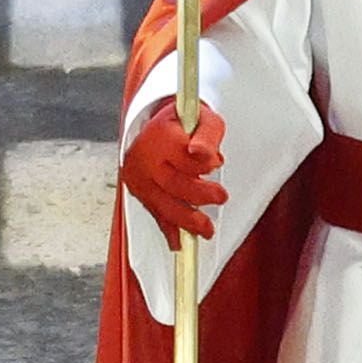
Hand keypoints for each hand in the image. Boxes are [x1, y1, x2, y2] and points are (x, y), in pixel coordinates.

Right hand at [119, 95, 229, 248]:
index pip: (181, 152)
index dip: (201, 162)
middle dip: (199, 195)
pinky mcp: (140, 192)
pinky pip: (154, 214)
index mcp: (161, 134)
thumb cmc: (184, 125)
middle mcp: (146, 156)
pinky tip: (179, 242)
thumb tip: (204, 154)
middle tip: (220, 196)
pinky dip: (169, 230)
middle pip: (172, 182)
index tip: (216, 163)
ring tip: (206, 229)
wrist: (157, 129)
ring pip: (162, 204)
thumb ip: (207, 136)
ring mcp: (140, 177)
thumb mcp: (202, 119)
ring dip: (186, 220)